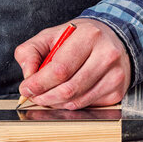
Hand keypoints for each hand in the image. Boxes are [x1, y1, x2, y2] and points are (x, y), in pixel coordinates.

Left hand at [14, 18, 130, 109]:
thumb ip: (30, 52)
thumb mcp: (50, 35)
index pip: (59, 69)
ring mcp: (115, 75)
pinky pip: (86, 106)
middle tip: (34, 96)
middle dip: (44, 96)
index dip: (39, 83)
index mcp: (89, 36)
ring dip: (55, 103)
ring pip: (76, 101)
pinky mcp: (117, 91)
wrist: (113, 40)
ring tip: (46, 95)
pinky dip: (69, 104)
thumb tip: (28, 75)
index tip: (26, 88)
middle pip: (68, 89)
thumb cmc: (78, 38)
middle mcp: (106, 55)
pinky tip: (64, 95)